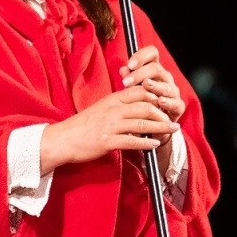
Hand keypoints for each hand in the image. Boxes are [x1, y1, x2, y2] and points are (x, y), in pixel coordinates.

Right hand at [38, 85, 178, 173]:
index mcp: (112, 100)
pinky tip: (154, 144)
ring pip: (142, 123)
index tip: (166, 102)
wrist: (63, 139)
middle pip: (145, 107)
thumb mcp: (101, 109)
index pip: (139, 92)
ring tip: (172, 130)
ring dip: (160, 127)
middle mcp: (113, 110)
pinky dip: (146, 142)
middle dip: (163, 113)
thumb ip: (118, 106)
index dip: (156, 96)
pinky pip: (132, 141)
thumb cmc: (82, 126)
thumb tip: (137, 108)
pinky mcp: (107, 141)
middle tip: (173, 118)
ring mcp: (110, 126)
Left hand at [119, 45, 185, 139]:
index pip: (152, 53)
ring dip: (154, 85)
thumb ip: (128, 78)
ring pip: (166, 84)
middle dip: (140, 74)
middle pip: (156, 68)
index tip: (130, 64)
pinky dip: (168, 101)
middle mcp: (165, 78)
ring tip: (145, 85)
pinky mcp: (178, 106)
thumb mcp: (131, 90)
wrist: (150, 126)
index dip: (142, 56)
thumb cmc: (139, 103)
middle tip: (127, 82)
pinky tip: (160, 101)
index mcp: (153, 70)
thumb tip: (123, 69)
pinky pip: (175, 102)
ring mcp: (172, 91)